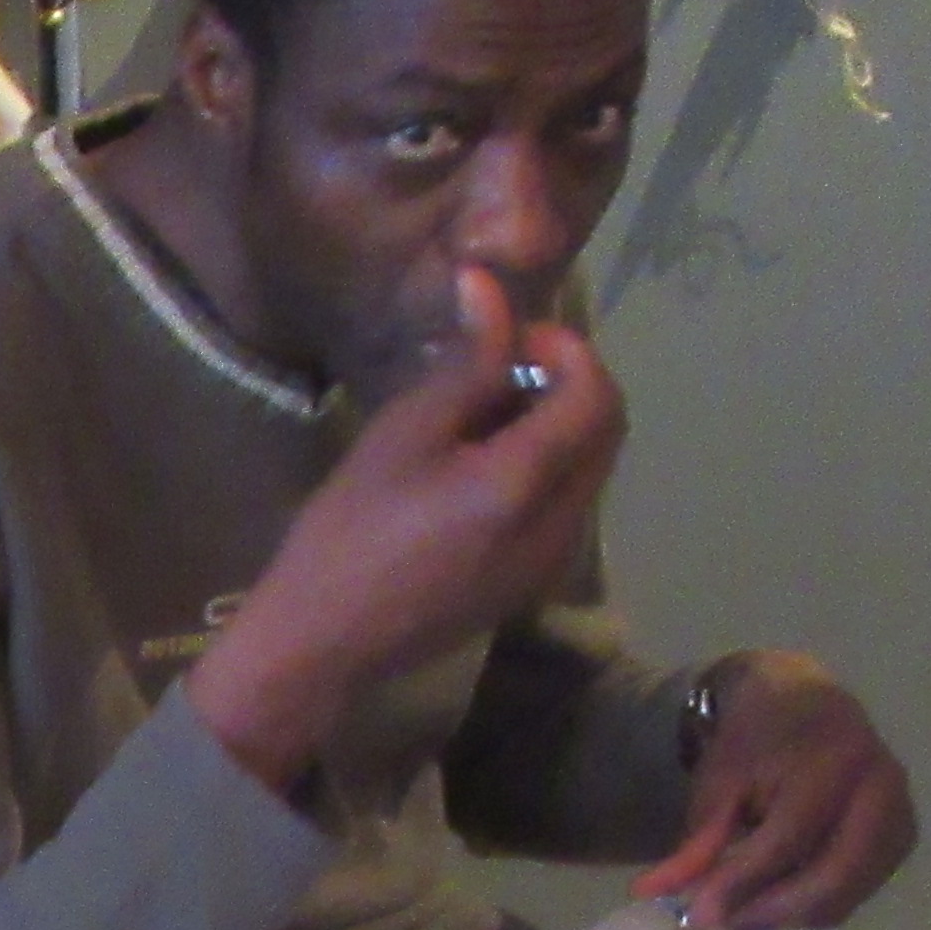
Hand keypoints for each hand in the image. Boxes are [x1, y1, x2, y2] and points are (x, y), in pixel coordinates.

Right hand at [186, 265, 623, 795]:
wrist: (323, 643)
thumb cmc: (348, 531)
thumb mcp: (402, 435)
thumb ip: (465, 363)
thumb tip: (491, 287)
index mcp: (524, 484)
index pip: (595, 393)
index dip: (566, 349)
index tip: (509, 338)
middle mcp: (561, 526)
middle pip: (607, 431)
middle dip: (570, 384)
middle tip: (501, 370)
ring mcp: (552, 561)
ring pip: (590, 468)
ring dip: (559, 426)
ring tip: (482, 419)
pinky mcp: (533, 582)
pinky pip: (567, 506)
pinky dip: (545, 469)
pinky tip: (478, 472)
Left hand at [634, 654, 914, 929]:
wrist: (806, 705)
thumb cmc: (758, 739)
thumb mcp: (719, 778)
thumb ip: (698, 838)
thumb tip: (655, 895)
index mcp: (835, 758)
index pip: (789, 838)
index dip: (742, 883)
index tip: (696, 915)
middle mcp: (881, 788)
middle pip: (832, 877)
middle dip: (768, 911)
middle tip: (715, 924)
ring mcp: (900, 817)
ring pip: (844, 896)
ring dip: (784, 914)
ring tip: (735, 909)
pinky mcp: (902, 841)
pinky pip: (853, 894)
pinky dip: (807, 906)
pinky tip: (770, 895)